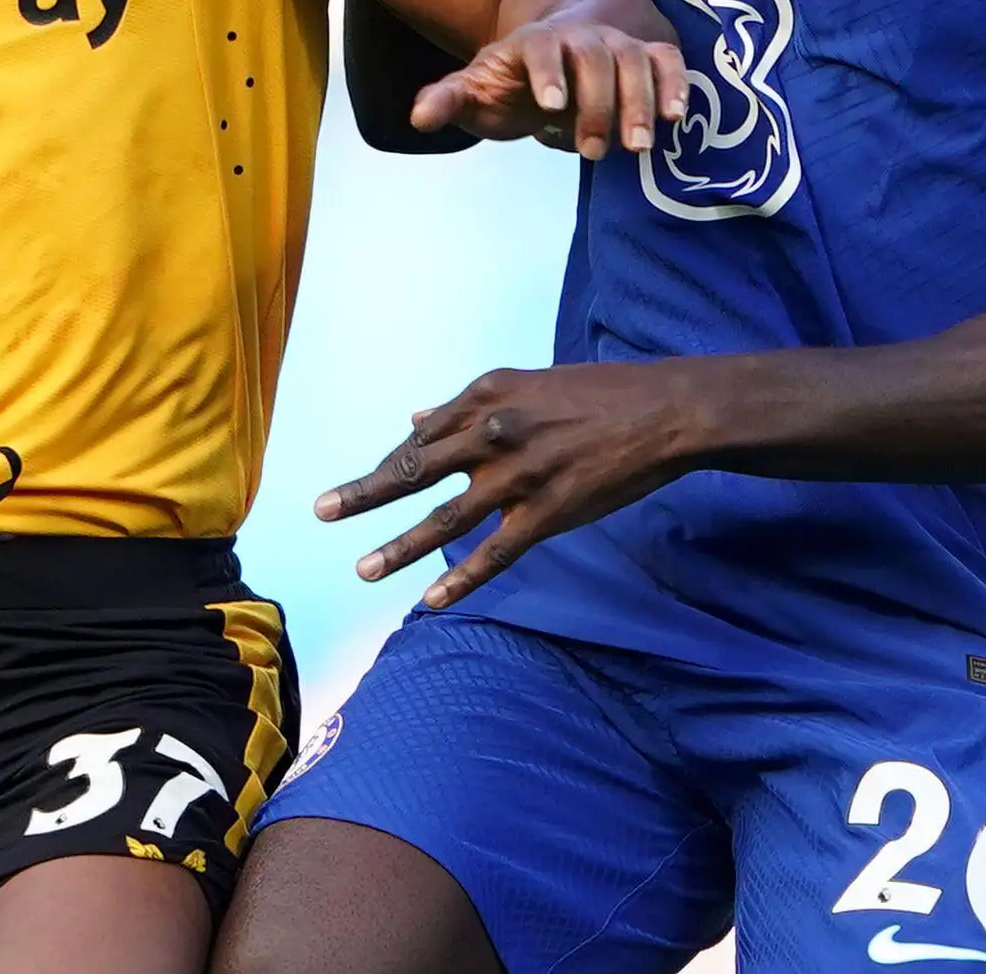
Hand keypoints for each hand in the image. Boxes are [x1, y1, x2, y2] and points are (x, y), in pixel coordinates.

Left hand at [317, 363, 703, 607]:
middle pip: (415, 469)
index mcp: (485, 395)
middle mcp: (492, 432)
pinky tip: (433, 601)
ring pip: (445, 517)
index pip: (421, 437)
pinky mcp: (548, 512)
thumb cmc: (597, 395)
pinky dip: (462, 579)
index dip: (388, 464)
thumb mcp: (524, 384)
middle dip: (364, 493)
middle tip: (321, 511)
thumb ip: (467, 407)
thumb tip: (414, 417)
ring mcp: (519, 475)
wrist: (664, 411)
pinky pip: (495, 554)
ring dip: (400, 546)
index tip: (362, 487)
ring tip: (363, 569)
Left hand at [410, 10, 686, 156]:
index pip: (541, 50)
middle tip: (594, 151)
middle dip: (598, 102)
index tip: (551, 107)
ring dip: (638, 101)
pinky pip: (669, 60)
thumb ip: (451, 100)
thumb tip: (418, 118)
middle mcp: (580, 37)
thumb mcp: (478, 88)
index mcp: (534, 42)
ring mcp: (618, 42)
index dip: (548, 74)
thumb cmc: (514, 80)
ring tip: (637, 146)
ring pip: (635, 59)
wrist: (560, 47)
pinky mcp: (650, 53)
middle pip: (595, 57)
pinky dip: (675, 83)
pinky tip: (675, 116)